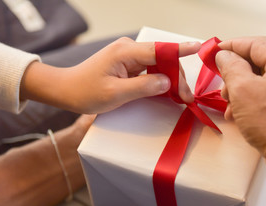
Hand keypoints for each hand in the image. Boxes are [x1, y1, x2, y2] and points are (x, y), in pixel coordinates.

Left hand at [21, 37, 200, 113]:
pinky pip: (149, 70)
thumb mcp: (115, 94)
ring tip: (180, 98)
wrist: (67, 90)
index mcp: (125, 52)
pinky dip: (159, 80)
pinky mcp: (128, 64)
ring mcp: (129, 56)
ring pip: (157, 65)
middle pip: (161, 59)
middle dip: (176, 77)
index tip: (199, 47)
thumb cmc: (85, 92)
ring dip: (169, 80)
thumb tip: (167, 82)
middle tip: (186, 99)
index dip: (180, 50)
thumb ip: (143, 87)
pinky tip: (167, 92)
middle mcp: (129, 49)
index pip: (159, 50)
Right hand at [215, 37, 265, 170]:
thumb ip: (231, 66)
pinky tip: (242, 114)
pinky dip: (255, 100)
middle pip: (260, 63)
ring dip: (243, 91)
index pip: (255, 44)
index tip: (214, 51)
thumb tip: (225, 55)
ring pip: (265, 80)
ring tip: (231, 106)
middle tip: (223, 88)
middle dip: (236, 76)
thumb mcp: (243, 90)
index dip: (230, 47)